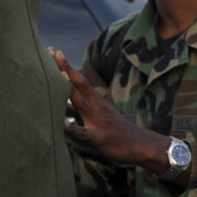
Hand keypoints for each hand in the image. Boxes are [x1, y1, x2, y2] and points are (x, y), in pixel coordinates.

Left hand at [55, 49, 169, 171]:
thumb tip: (59, 104)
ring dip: (69, 91)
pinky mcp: (98, 138)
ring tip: (56, 77)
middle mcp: (97, 108)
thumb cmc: (119, 132)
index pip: (80, 81)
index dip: (67, 67)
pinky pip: (84, 133)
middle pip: (80, 85)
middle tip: (54, 52)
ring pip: (81, 104)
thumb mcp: (102, 115)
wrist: (143, 145)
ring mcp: (98, 121)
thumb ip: (81, 109)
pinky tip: (63, 125)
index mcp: (97, 102)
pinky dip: (73, 129)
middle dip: (66, 70)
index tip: (56, 51)